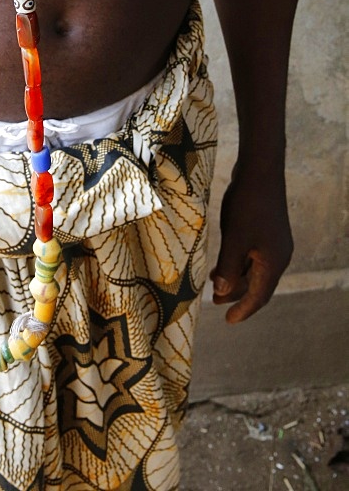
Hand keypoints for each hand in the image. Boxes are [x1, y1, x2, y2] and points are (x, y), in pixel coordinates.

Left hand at [211, 161, 292, 323]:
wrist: (261, 170)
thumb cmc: (247, 204)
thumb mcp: (234, 238)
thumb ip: (228, 267)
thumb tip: (221, 292)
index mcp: (273, 262)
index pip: (259, 296)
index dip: (243, 310)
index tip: (228, 321)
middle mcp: (278, 256)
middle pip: (258, 285)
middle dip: (237, 295)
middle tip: (215, 304)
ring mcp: (274, 243)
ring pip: (254, 270)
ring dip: (235, 279)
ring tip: (214, 285)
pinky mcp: (266, 230)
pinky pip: (253, 256)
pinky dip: (238, 263)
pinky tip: (222, 262)